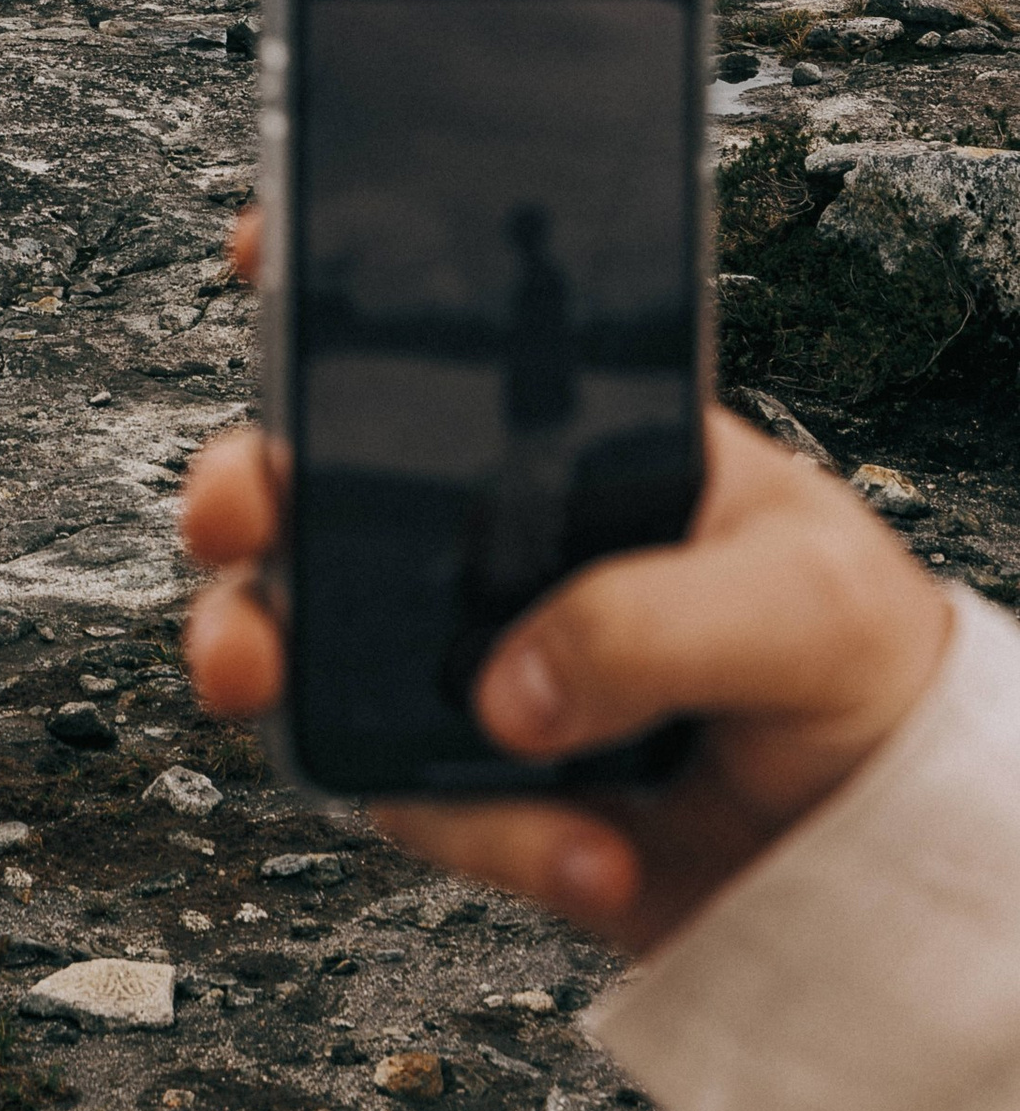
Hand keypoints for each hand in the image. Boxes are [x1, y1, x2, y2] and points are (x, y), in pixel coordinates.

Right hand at [178, 210, 952, 954]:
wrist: (877, 852)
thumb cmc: (857, 667)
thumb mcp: (802, 598)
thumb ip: (656, 620)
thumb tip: (504, 689)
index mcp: (566, 443)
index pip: (430, 345)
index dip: (325, 290)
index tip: (255, 256)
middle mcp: (489, 538)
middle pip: (313, 489)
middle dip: (238, 490)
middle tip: (234, 518)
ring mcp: (464, 656)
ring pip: (306, 644)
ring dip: (273, 668)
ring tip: (280, 696)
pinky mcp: (466, 781)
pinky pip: (414, 802)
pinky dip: (492, 839)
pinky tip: (596, 854)